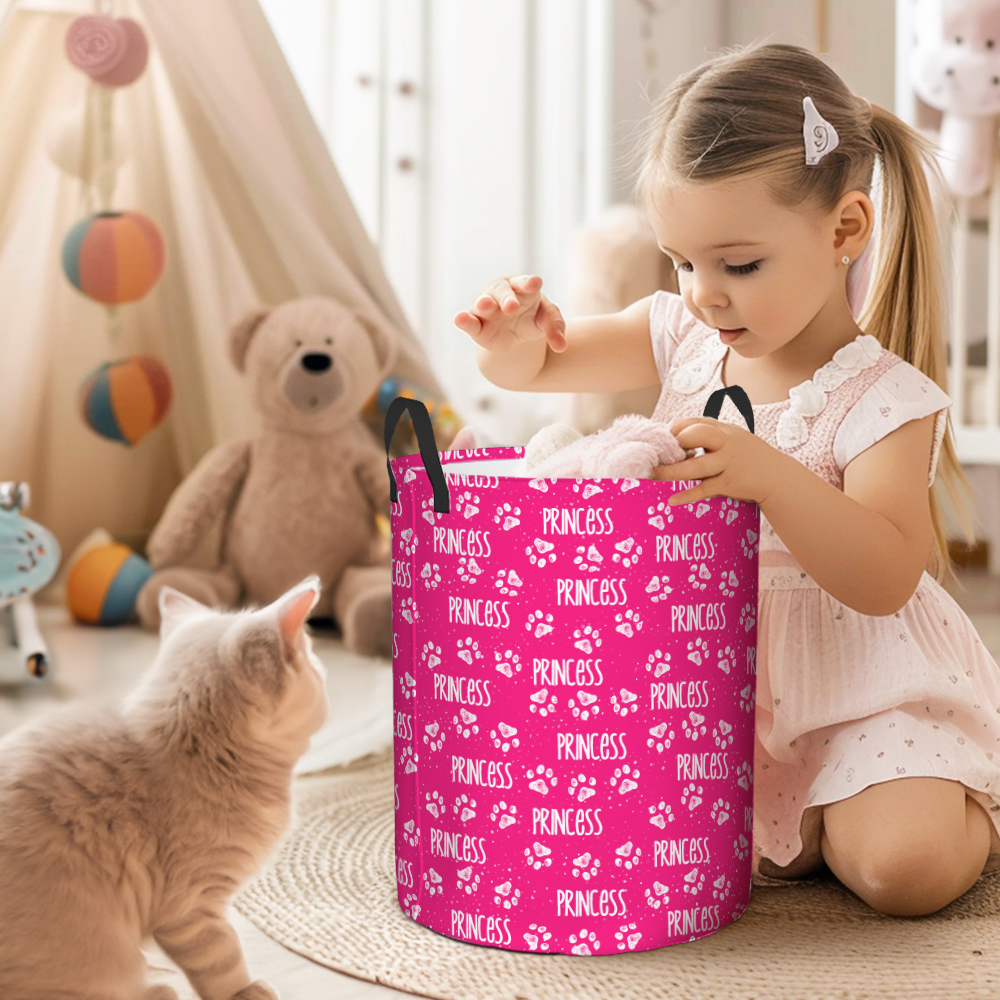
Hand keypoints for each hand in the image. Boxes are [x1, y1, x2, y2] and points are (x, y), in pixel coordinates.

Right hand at [454, 275, 565, 352]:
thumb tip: (562, 346)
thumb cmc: (532, 318)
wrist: (515, 334)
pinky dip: (464, 320)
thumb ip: (555, 329)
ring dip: (484, 304)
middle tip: (513, 307)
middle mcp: (502, 294)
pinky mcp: (477, 326)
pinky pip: (469, 322)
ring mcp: (487, 308)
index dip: (528, 283)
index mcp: (522, 288)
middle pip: (503, 292)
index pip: (525, 283)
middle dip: (507, 298)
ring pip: (483, 303)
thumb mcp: (547, 321)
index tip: (535, 283)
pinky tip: (459, 319)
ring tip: (486, 306)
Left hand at [652, 417, 782, 506]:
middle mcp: (726, 443)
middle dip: (674, 444)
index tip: (664, 441)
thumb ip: (709, 436)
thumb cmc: (748, 456)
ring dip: (672, 472)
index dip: (675, 430)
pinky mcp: (729, 483)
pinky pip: (704, 489)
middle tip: (657, 455)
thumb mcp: (731, 438)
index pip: (694, 422)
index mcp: (723, 430)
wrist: (777, 476)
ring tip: (654, 475)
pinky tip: (672, 500)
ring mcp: (727, 463)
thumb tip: (674, 437)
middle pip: (695, 436)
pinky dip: (687, 495)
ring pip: (696, 466)